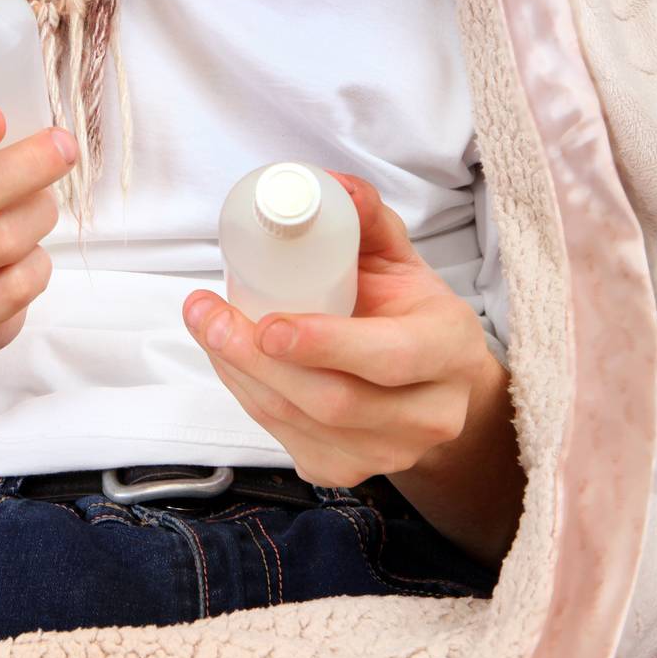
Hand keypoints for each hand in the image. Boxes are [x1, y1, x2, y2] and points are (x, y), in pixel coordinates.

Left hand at [183, 171, 490, 487]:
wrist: (436, 381)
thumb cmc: (410, 308)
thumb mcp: (400, 257)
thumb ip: (367, 219)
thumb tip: (329, 185)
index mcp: (449, 348)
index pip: (390, 357)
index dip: (326, 344)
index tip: (268, 323)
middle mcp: (429, 414)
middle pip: (335, 401)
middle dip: (258, 360)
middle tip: (207, 314)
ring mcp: (391, 454)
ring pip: (302, 425)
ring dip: (240, 376)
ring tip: (206, 325)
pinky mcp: (351, 472)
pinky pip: (288, 440)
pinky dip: (248, 397)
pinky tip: (229, 359)